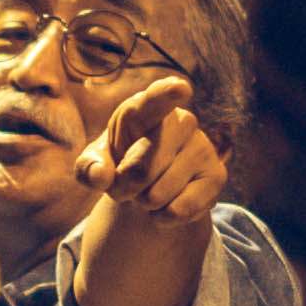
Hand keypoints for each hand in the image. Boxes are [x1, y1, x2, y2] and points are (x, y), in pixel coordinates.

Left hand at [74, 75, 224, 224]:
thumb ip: (89, 167)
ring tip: (149, 189)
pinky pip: (179, 210)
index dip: (167, 94)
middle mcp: (181, 121)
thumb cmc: (121, 161)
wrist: (149, 182)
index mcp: (146, 109)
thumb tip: (101, 175)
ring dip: (144, 203)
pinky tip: (167, 203)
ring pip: (157, 195)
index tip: (180, 89)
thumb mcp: (96, 162)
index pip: (157, 99)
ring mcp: (202, 147)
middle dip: (125, 188)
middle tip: (128, 182)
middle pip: (141, 169)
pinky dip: (163, 217)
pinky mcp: (217, 175)